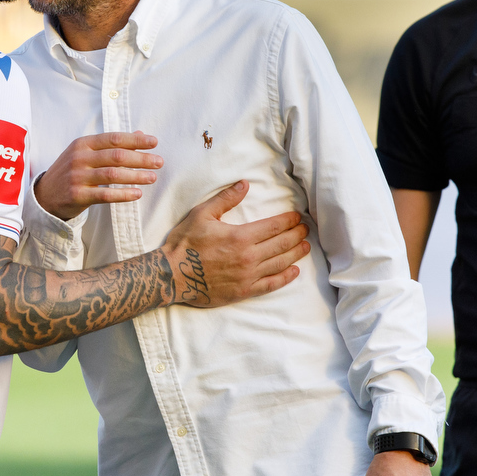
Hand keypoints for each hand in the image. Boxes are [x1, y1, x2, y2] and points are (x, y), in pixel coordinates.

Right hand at [34, 131, 163, 220]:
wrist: (45, 195)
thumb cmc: (71, 171)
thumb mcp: (86, 153)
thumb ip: (111, 144)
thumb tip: (140, 134)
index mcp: (83, 144)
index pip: (113, 138)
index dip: (136, 140)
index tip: (154, 142)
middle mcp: (79, 158)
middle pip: (116, 156)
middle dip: (141, 158)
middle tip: (159, 162)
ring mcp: (77, 177)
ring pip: (113, 175)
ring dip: (136, 176)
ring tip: (152, 177)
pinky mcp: (77, 195)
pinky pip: (105, 194)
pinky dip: (123, 194)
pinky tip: (137, 193)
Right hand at [156, 180, 309, 307]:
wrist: (171, 275)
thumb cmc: (184, 243)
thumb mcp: (202, 214)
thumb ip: (226, 199)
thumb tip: (244, 184)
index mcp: (240, 236)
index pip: (274, 227)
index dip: (289, 221)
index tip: (297, 217)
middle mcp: (249, 257)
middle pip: (282, 244)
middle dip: (297, 235)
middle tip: (305, 230)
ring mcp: (248, 276)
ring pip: (280, 263)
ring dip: (296, 253)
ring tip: (305, 246)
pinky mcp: (244, 291)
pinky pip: (271, 285)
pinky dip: (286, 278)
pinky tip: (294, 271)